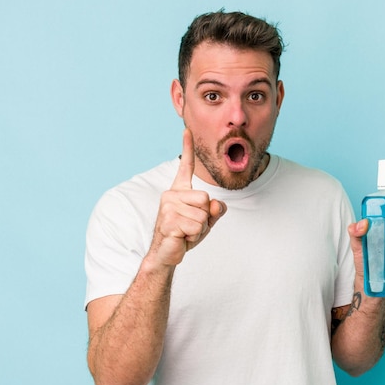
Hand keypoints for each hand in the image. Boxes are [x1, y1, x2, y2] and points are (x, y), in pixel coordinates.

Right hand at [149, 129, 225, 266]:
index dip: (187, 148)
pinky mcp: (169, 221)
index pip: (186, 166)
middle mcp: (172, 194)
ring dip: (199, 229)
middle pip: (206, 199)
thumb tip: (217, 204)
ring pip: (203, 214)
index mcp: (180, 191)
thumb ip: (215, 211)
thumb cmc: (185, 234)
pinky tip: (181, 237)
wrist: (167, 254)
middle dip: (205, 217)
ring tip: (185, 232)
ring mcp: (168, 207)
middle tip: (190, 226)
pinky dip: (194, 236)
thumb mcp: (206, 221)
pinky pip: (196, 226)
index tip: (187, 130)